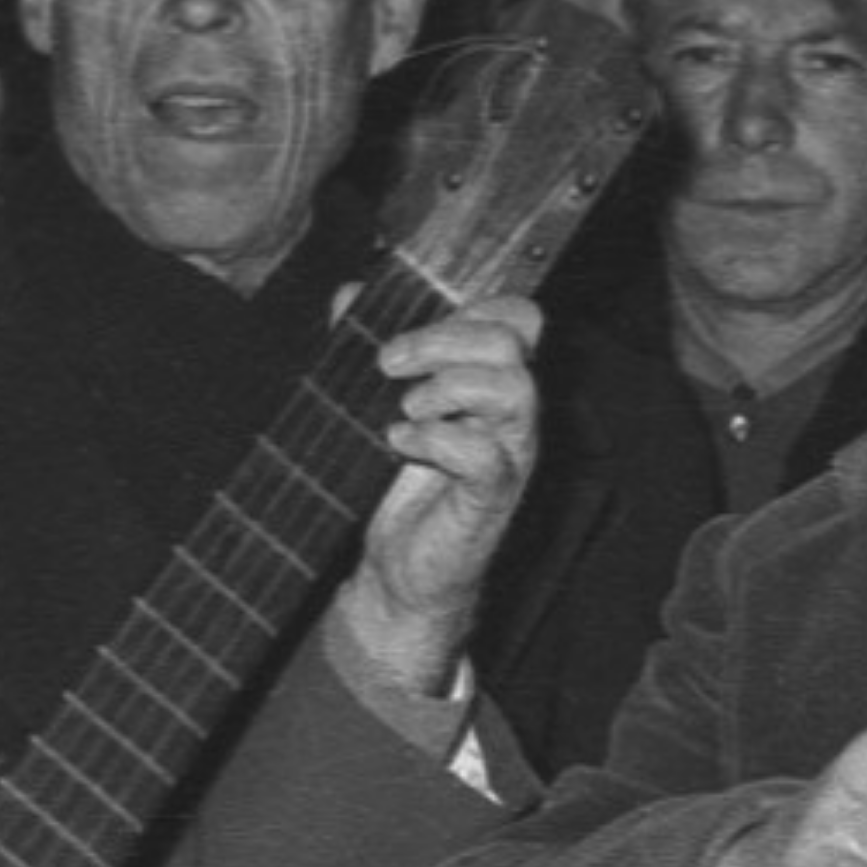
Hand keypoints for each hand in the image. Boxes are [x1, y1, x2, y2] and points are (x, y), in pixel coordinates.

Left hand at [333, 297, 541, 696]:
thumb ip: (366, 346)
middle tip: (389, 365)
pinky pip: (483, 454)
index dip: (471, 307)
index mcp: (491, 380)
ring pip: (513, 389)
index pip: (517, 316)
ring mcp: (509, 454)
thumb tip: (349, 295)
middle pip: (511, 339)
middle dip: (440, 339)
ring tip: (403, 410)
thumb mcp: (375, 404)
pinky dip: (434, 440)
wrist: (399, 571)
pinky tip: (400, 443)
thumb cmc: (394, 486)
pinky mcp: (491, 497)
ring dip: (445, 388)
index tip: (410, 327)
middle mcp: (511, 412)